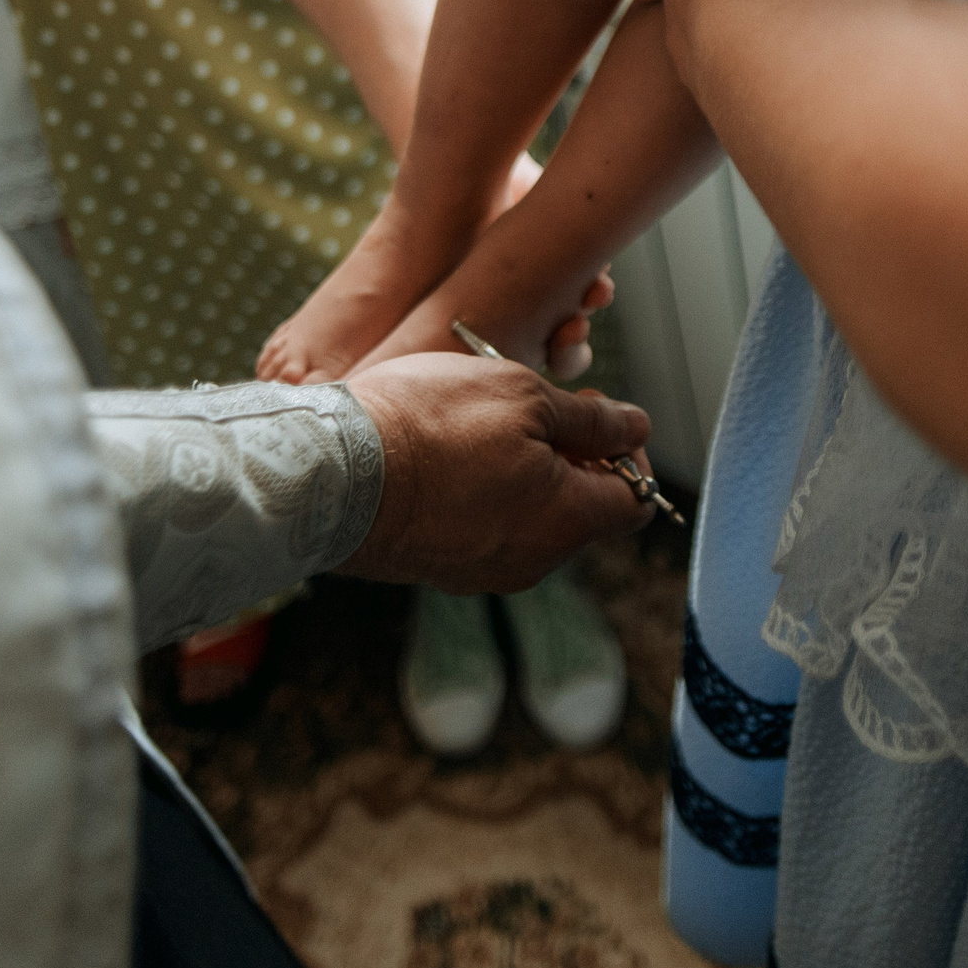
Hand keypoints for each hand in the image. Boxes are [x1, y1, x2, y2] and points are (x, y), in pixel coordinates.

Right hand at [341, 354, 651, 593]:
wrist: (332, 473)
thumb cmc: (431, 426)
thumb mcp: (524, 396)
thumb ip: (589, 419)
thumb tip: (634, 427)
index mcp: (568, 521)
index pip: (635, 502)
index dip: (627, 455)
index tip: (595, 420)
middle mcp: (532, 561)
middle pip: (579, 511)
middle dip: (569, 458)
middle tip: (532, 408)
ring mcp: (480, 570)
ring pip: (527, 520)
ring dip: (520, 474)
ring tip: (478, 426)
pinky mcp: (436, 567)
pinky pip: (479, 530)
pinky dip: (477, 494)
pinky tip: (443, 456)